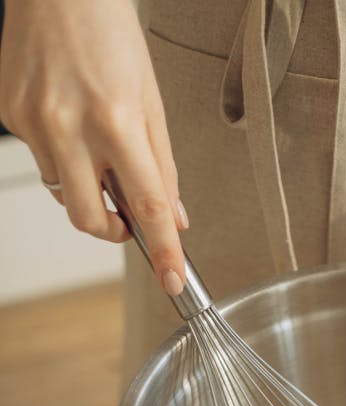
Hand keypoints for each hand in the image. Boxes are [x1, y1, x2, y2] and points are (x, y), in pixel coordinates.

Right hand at [0, 0, 186, 294]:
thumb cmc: (107, 30)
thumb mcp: (150, 98)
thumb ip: (163, 164)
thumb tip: (174, 217)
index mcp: (116, 120)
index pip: (148, 205)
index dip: (163, 250)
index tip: (172, 279)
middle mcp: (69, 125)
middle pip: (91, 219)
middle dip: (113, 230)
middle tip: (127, 218)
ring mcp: (34, 123)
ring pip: (65, 192)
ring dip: (87, 186)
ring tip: (95, 142)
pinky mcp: (11, 115)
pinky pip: (42, 161)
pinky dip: (62, 155)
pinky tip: (68, 118)